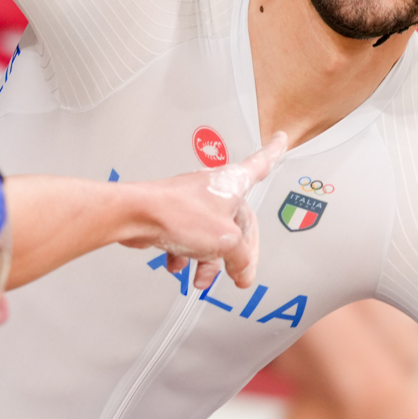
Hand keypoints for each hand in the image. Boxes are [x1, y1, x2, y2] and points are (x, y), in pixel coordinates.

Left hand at [121, 133, 286, 292]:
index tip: (280, 139)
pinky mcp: (173, 215)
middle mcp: (214, 189)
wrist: (137, 216)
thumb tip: (244, 271)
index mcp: (233, 184)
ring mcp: (192, 201)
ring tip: (202, 279)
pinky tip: (178, 267)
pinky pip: (187, 238)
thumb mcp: (226, 241)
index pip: (261, 164)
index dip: (273, 152)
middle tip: (239, 273)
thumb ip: (242, 258)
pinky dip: (185, 256)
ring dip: (208, 261)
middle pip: (237, 220)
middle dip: (236, 252)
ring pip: (210, 235)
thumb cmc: (178, 215)